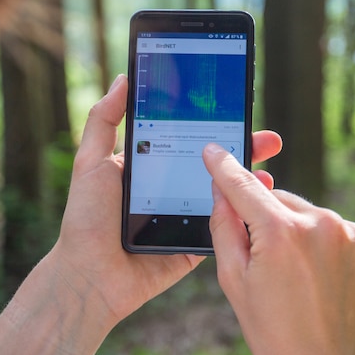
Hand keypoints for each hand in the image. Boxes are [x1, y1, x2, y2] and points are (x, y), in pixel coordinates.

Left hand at [49, 75, 281, 326]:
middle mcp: (173, 187)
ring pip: (225, 194)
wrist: (89, 277)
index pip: (189, 137)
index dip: (214, 123)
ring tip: (269, 168)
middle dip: (245, 148)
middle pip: (215, 163)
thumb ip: (104, 120)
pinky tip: (261, 202)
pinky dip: (244, 216)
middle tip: (269, 138)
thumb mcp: (89, 162)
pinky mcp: (195, 245)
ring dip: (250, 181)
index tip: (238, 107)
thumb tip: (123, 78)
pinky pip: (224, 228)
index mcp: (152, 165)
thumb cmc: (85, 219)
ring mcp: (187, 216)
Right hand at [204, 143, 354, 354]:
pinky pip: (339, 232)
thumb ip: (224, 227)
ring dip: (300, 234)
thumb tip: (222, 189)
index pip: (244, 186)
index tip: (214, 149)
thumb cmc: (273, 334)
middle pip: (279, 201)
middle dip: (268, 220)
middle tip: (265, 264)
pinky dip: (328, 247)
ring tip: (300, 281)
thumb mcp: (234, 281)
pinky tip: (324, 281)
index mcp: (282, 233)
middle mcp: (323, 224)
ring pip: (311, 216)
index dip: (225, 166)